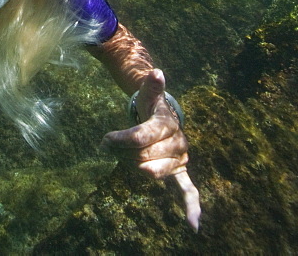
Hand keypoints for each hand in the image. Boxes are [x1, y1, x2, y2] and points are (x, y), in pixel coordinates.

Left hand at [101, 69, 201, 231]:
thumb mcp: (146, 94)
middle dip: (124, 152)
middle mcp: (177, 143)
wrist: (163, 118)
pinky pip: (188, 191)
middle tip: (115, 145)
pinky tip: (193, 225)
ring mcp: (179, 159)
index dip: (119, 140)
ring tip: (127, 156)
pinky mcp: (180, 173)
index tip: (104, 141)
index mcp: (167, 124)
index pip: (140, 137)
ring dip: (134, 166)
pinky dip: (191, 207)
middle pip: (141, 156)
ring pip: (150, 172)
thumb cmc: (149, 106)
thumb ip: (150, 85)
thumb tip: (156, 72)